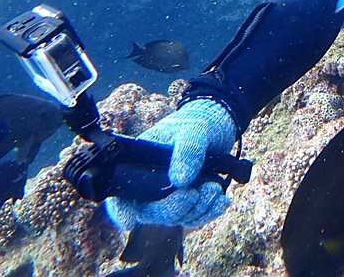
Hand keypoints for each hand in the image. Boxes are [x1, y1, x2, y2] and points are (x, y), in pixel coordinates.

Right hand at [105, 99, 237, 228]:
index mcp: (140, 165)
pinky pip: (194, 216)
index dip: (121, 210)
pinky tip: (222, 200)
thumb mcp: (193, 130)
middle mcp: (150, 184)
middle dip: (173, 208)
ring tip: (214, 188)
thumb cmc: (197, 122)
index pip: (122, 194)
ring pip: (175, 218)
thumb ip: (187, 151)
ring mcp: (169, 195)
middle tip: (195, 193)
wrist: (217, 124)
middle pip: (150, 212)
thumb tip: (180, 181)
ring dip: (197, 209)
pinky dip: (209, 212)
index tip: (130, 221)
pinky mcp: (188, 200)